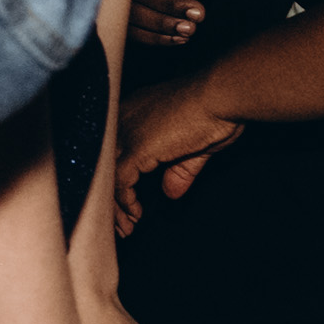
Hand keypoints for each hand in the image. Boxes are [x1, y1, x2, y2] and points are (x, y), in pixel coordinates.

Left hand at [113, 81, 241, 231]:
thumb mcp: (194, 147)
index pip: (111, 150)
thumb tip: (170, 192)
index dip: (116, 179)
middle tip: (120, 223)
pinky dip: (124, 201)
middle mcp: (123, 118)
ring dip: (115, 206)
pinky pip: (119, 181)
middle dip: (109, 197)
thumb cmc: (215, 111)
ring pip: (106, 175)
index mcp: (133, 111)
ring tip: (126, 227)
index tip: (127, 204)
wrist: (221, 95)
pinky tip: (135, 214)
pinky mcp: (136, 146)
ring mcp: (127, 131)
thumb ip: (178, 170)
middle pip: (102, 163)